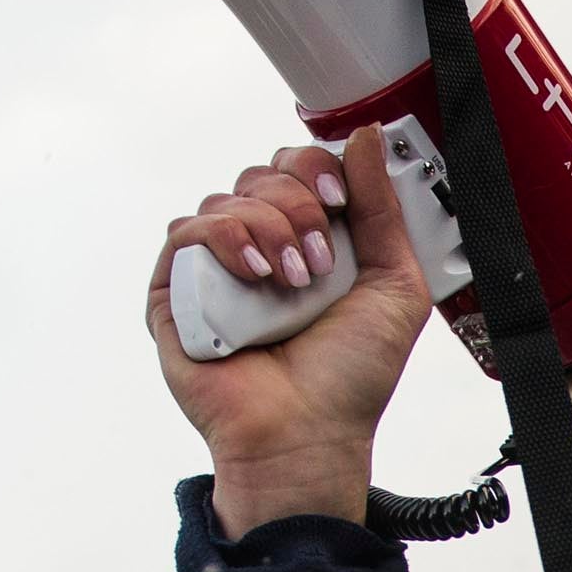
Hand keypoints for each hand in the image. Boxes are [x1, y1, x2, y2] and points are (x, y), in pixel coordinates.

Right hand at [151, 125, 437, 538]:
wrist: (310, 434)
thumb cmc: (350, 378)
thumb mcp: (395, 285)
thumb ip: (383, 209)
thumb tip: (364, 137)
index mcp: (308, 243)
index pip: (297, 172)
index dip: (315, 169)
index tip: (338, 200)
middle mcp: (261, 251)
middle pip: (262, 177)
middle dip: (296, 204)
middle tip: (319, 259)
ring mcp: (217, 273)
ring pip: (226, 199)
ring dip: (267, 227)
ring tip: (293, 281)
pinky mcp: (176, 295)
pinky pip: (185, 233)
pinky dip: (223, 239)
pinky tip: (255, 274)